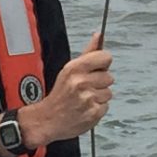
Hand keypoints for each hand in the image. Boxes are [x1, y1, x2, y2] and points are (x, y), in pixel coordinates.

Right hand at [20, 32, 113, 148]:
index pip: (105, 57)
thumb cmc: (59, 94)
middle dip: (100, 82)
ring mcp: (88, 99)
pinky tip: (86, 108)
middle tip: (85, 88)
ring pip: (109, 92)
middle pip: (109, 77)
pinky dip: (98, 108)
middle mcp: (81, 82)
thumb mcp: (69, 70)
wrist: (47, 120)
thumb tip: (99, 36)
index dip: (103, 63)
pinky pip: (106, 106)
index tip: (97, 68)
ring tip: (85, 99)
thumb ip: (88, 53)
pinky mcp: (93, 113)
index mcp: (75, 68)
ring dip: (99, 96)